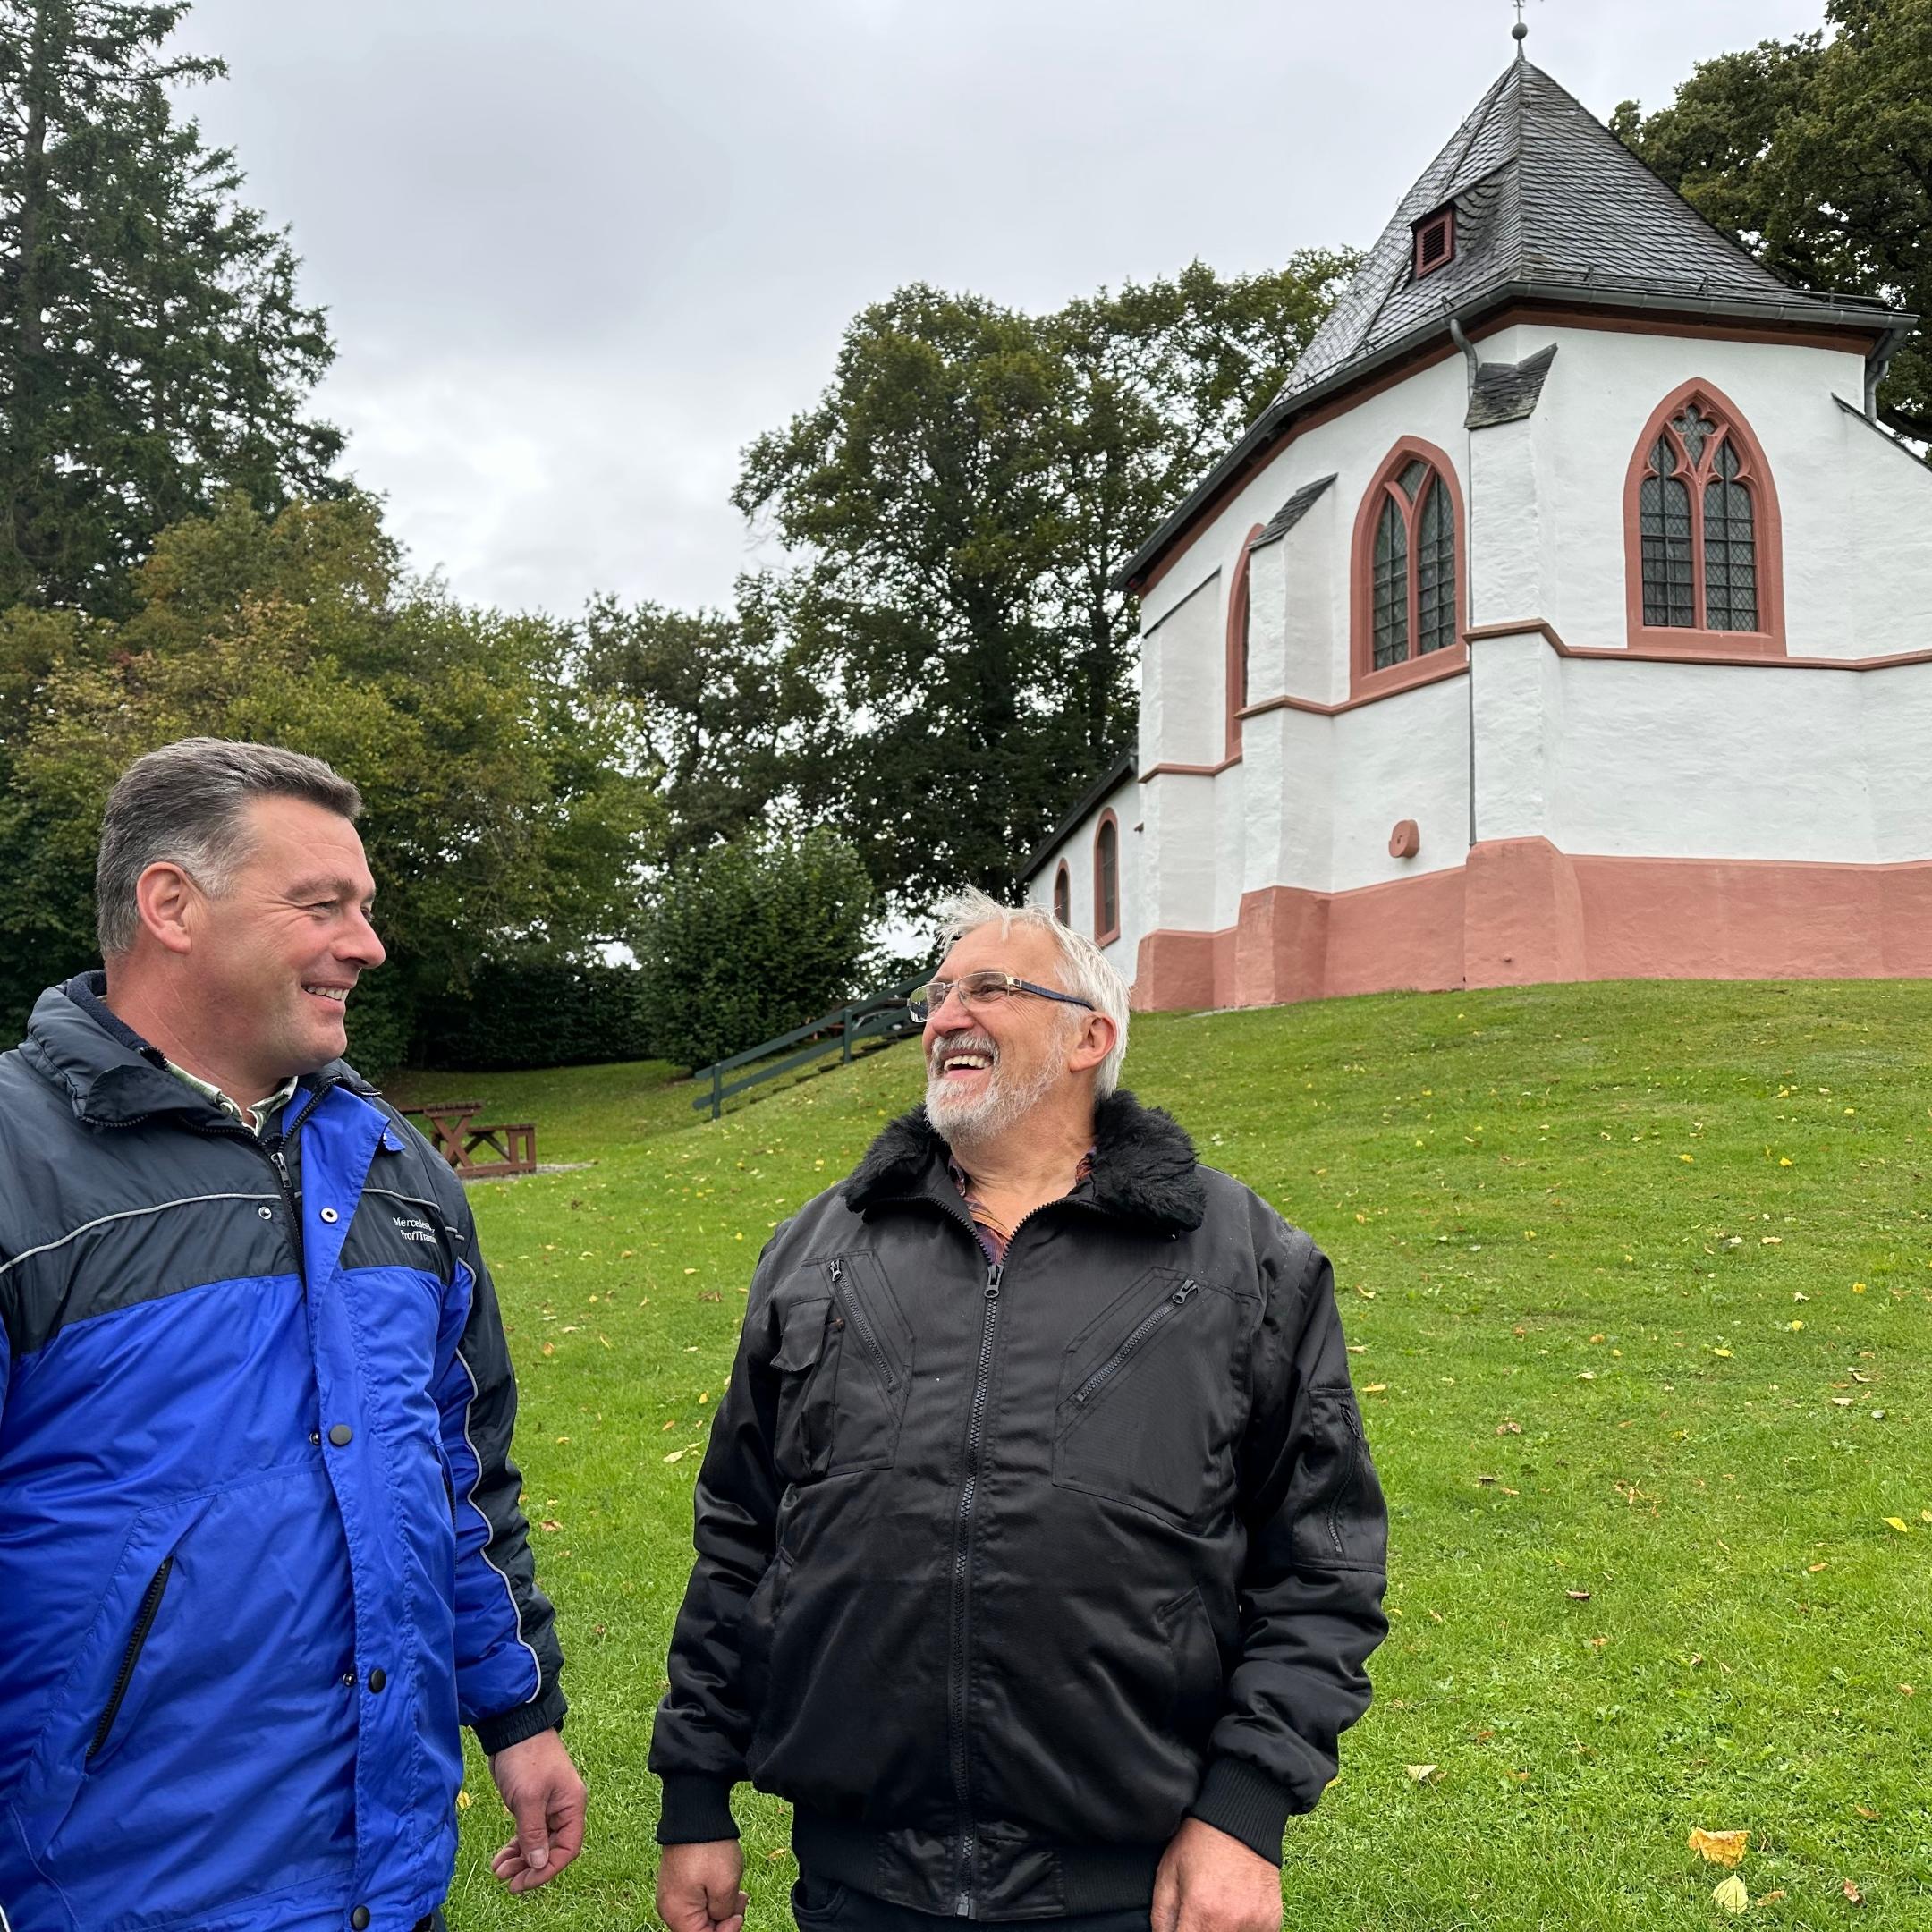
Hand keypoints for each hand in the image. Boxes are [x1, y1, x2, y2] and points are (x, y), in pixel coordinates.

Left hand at [487, 1728, 586, 1893]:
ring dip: (520, 1859)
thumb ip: (533, 1833)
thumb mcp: (528, 1799)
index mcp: (572, 1805)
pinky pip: (527, 1833)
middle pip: (552, 1849)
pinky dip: (515, 1847)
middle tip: (507, 1881)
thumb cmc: (526, 1759)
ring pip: (537, 1843)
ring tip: (499, 1872)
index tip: (524, 1882)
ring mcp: (547, 1807)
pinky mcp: (531, 1804)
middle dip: (530, 1867)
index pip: (567, 1848)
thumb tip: (539, 1863)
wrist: (513, 1729)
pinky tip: (501, 1858)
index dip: (547, 1869)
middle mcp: (563, 1809)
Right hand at [656, 1839, 747, 1931]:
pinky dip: (713, 1897)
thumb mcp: (726, 1886)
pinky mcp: (678, 1882)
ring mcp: (673, 1894)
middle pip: (700, 1929)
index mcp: (677, 1914)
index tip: (738, 1915)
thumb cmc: (710, 1849)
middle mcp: (669, 1908)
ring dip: (721, 1907)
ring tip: (737, 1890)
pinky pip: (697, 1901)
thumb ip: (724, 1915)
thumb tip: (722, 1923)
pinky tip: (726, 1883)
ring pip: (701, 1915)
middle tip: (741, 1900)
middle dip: (724, 1920)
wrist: (695, 1812)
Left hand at [1152, 1817, 1280, 1931]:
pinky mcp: (1272, 1922)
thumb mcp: (1167, 1873)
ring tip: (1218, 1910)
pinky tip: (1236, 1909)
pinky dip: (1243, 1930)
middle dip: (1200, 1931)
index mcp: (1202, 1913)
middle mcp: (1231, 1924)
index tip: (1182, 1926)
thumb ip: (1162, 1918)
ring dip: (1221, 1931)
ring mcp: (1256, 1925)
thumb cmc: (1199, 1843)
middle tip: (1199, 1915)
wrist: (1240, 1820)